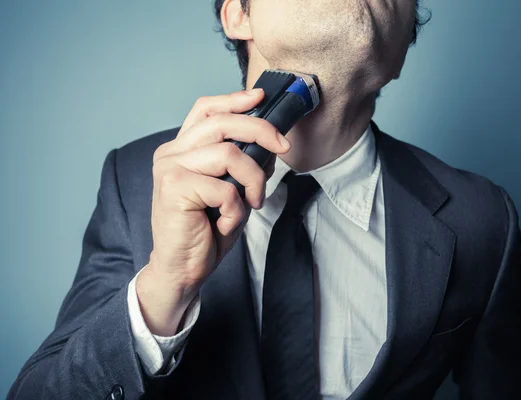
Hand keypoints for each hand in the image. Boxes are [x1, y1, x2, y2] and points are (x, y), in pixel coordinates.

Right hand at [136, 88, 290, 335]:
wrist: (182, 269)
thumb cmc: (205, 231)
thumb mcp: (230, 191)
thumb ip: (242, 165)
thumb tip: (271, 144)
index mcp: (181, 149)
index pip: (205, 110)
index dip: (234, 99)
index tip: (260, 97)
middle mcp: (171, 153)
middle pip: (221, 122)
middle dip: (261, 130)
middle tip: (283, 147)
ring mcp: (169, 169)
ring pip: (229, 154)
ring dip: (253, 179)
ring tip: (253, 202)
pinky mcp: (174, 189)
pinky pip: (225, 189)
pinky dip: (236, 208)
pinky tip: (226, 222)